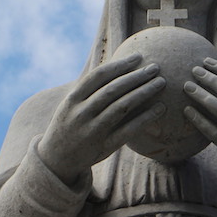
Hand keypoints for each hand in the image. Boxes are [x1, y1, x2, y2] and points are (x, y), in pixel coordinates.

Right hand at [38, 54, 165, 184]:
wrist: (56, 159)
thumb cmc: (70, 124)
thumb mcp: (71, 104)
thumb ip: (90, 89)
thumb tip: (118, 66)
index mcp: (72, 99)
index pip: (99, 76)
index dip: (120, 65)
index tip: (138, 56)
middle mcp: (81, 113)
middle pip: (113, 90)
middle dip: (136, 76)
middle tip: (155, 67)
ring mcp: (93, 131)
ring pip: (122, 107)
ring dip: (143, 93)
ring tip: (160, 82)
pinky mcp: (104, 147)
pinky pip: (128, 130)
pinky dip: (145, 118)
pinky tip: (160, 108)